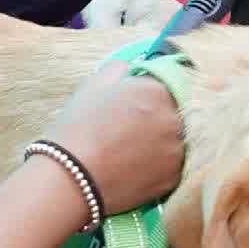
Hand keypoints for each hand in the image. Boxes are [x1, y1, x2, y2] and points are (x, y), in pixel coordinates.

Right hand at [44, 62, 187, 214]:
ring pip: (176, 140)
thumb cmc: (78, 127)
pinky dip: (159, 165)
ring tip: (132, 152)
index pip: (167, 85)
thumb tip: (132, 68)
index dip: (150, 95)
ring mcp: (177, 150)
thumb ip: (120, 68)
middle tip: (130, 131)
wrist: (71, 179)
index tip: (136, 105)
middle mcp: (175, 118)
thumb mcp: (94, 85)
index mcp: (158, 90)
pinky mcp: (174, 178)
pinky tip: (136, 167)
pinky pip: (172, 165)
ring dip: (161, 142)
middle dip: (157, 118)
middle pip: (175, 112)